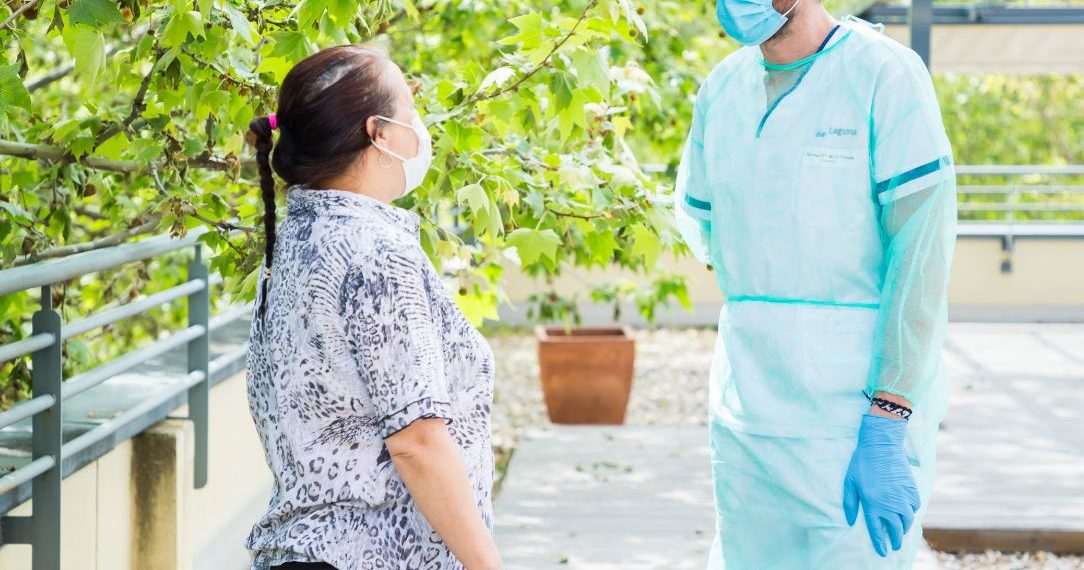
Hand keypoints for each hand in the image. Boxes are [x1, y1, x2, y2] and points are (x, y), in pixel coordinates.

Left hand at [843, 413, 919, 556]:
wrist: (882, 445)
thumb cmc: (862, 463)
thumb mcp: (850, 483)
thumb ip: (850, 503)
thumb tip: (851, 521)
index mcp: (873, 504)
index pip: (878, 531)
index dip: (880, 543)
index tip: (883, 552)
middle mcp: (890, 505)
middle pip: (896, 529)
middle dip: (895, 540)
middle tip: (895, 545)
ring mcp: (903, 497)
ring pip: (907, 520)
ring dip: (905, 529)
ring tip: (901, 532)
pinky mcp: (912, 489)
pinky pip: (915, 506)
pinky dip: (912, 512)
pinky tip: (907, 512)